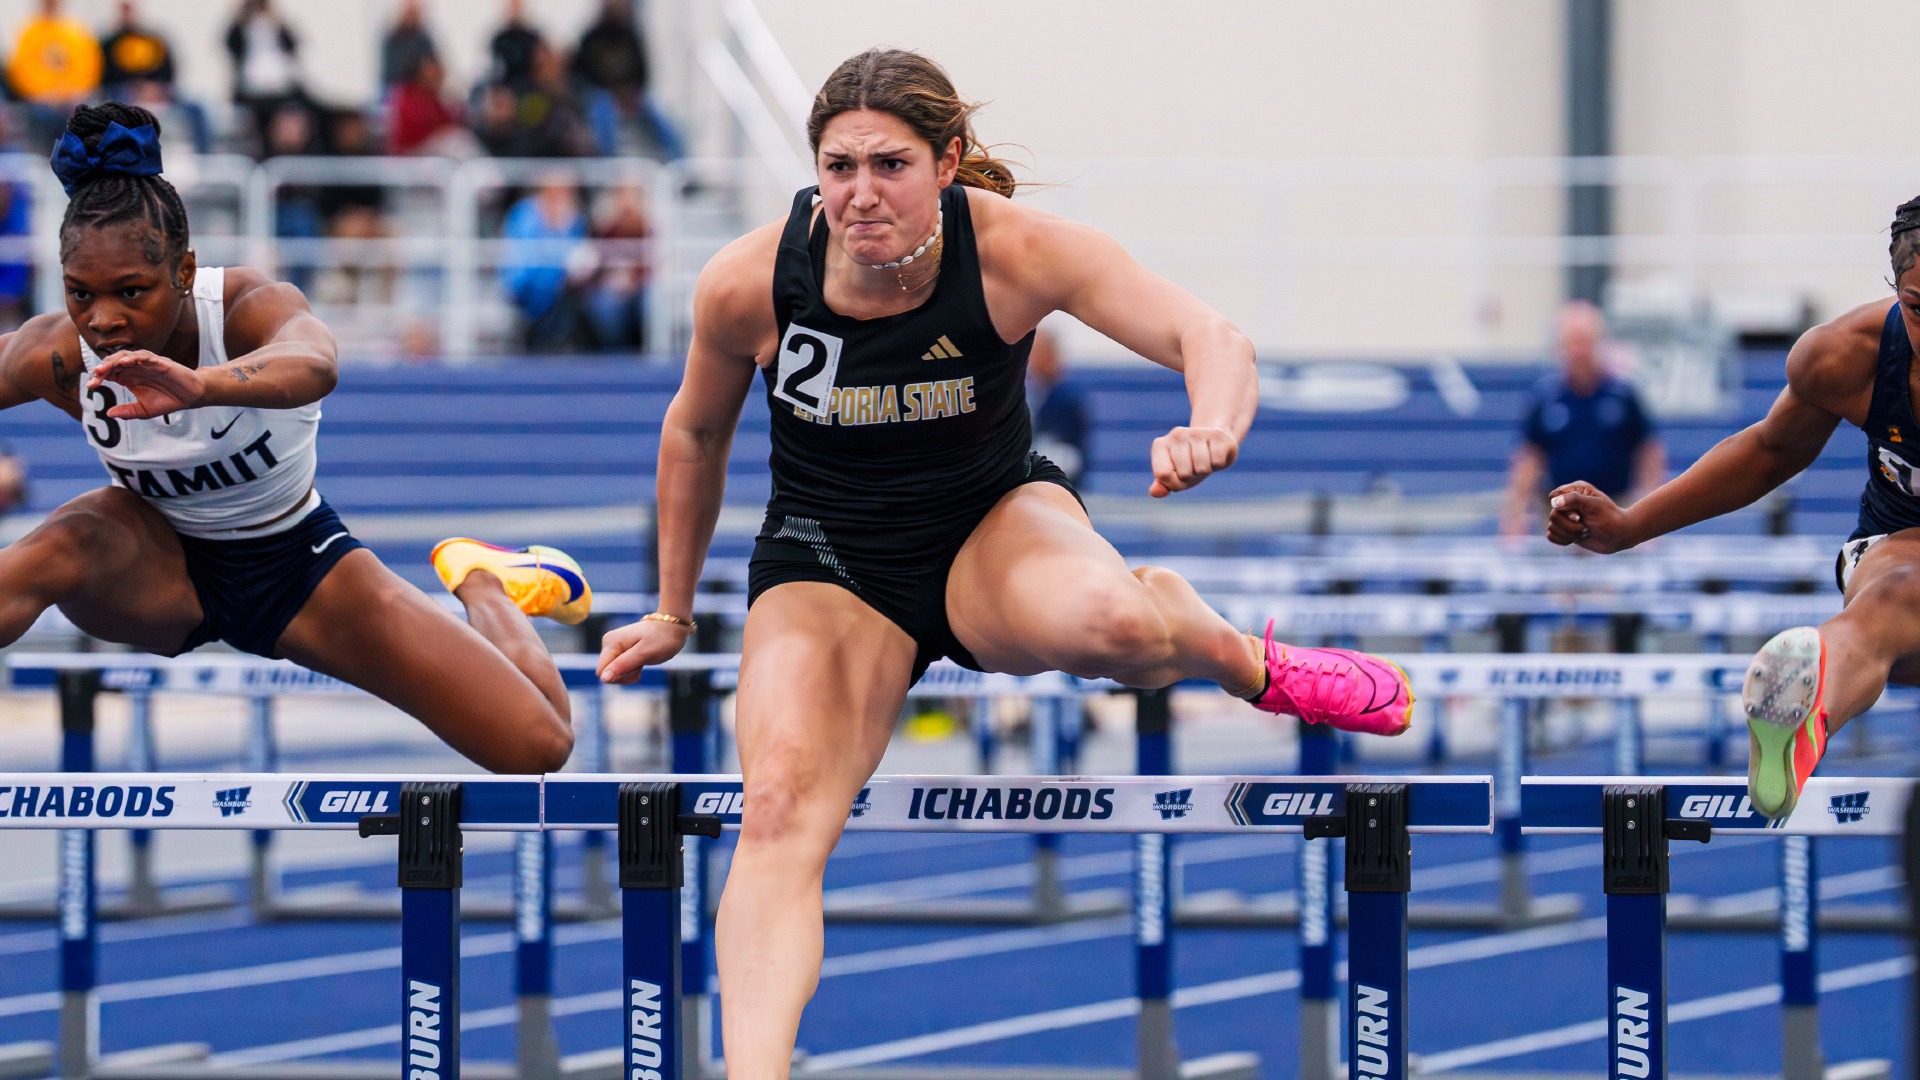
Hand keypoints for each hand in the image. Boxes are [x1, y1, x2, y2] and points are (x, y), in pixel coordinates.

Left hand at [88, 351, 204, 418]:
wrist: (191, 397)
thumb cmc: (169, 400)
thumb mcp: (144, 410)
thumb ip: (127, 412)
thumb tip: (109, 414)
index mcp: (129, 377)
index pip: (108, 373)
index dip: (98, 378)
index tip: (90, 387)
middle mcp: (135, 368)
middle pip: (113, 363)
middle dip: (102, 369)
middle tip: (94, 378)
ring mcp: (146, 364)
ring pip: (125, 356)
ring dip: (113, 361)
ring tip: (103, 369)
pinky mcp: (159, 362)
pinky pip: (144, 356)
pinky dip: (134, 357)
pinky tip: (125, 363)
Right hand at [597, 617, 693, 684]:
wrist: (672, 627)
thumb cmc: (662, 639)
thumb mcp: (644, 654)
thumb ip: (623, 665)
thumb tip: (603, 678)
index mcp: (611, 642)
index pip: (602, 672)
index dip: (619, 675)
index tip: (636, 665)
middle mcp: (608, 643)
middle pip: (608, 674)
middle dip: (626, 674)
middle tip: (642, 662)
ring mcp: (614, 647)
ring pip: (614, 673)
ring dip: (630, 672)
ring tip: (643, 659)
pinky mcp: (620, 651)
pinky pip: (620, 669)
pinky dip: (632, 670)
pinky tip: (641, 661)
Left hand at [1148, 425, 1237, 497]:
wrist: (1214, 445)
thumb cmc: (1191, 465)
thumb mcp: (1175, 477)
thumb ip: (1163, 485)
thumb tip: (1155, 492)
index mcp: (1160, 445)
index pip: (1163, 474)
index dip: (1175, 482)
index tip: (1179, 474)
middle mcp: (1176, 434)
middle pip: (1184, 473)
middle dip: (1192, 476)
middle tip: (1194, 467)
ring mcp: (1196, 432)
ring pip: (1202, 468)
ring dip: (1206, 470)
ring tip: (1205, 460)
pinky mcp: (1217, 434)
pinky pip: (1217, 462)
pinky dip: (1219, 464)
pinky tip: (1215, 454)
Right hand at [1545, 481, 1635, 552]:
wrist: (1619, 536)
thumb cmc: (1609, 518)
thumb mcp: (1593, 505)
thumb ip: (1573, 499)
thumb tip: (1553, 502)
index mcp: (1574, 491)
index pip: (1555, 499)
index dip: (1565, 510)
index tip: (1579, 516)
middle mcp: (1568, 503)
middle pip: (1553, 516)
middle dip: (1569, 525)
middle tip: (1585, 526)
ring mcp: (1565, 517)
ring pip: (1552, 528)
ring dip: (1569, 534)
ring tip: (1584, 532)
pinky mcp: (1564, 530)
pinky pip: (1551, 536)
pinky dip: (1564, 540)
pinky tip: (1577, 538)